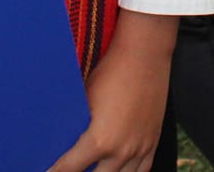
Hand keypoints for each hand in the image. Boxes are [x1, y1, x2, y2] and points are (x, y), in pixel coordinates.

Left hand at [48, 12, 176, 171]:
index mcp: (99, 140)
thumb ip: (74, 126)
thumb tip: (59, 140)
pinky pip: (142, 170)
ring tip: (92, 168)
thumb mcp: (84, 100)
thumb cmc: (111, 71)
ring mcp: (140, 148)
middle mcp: (122, 151)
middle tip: (70, 168)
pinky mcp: (153, 140)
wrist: (145, 54)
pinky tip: (118, 168)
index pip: (68, 169)